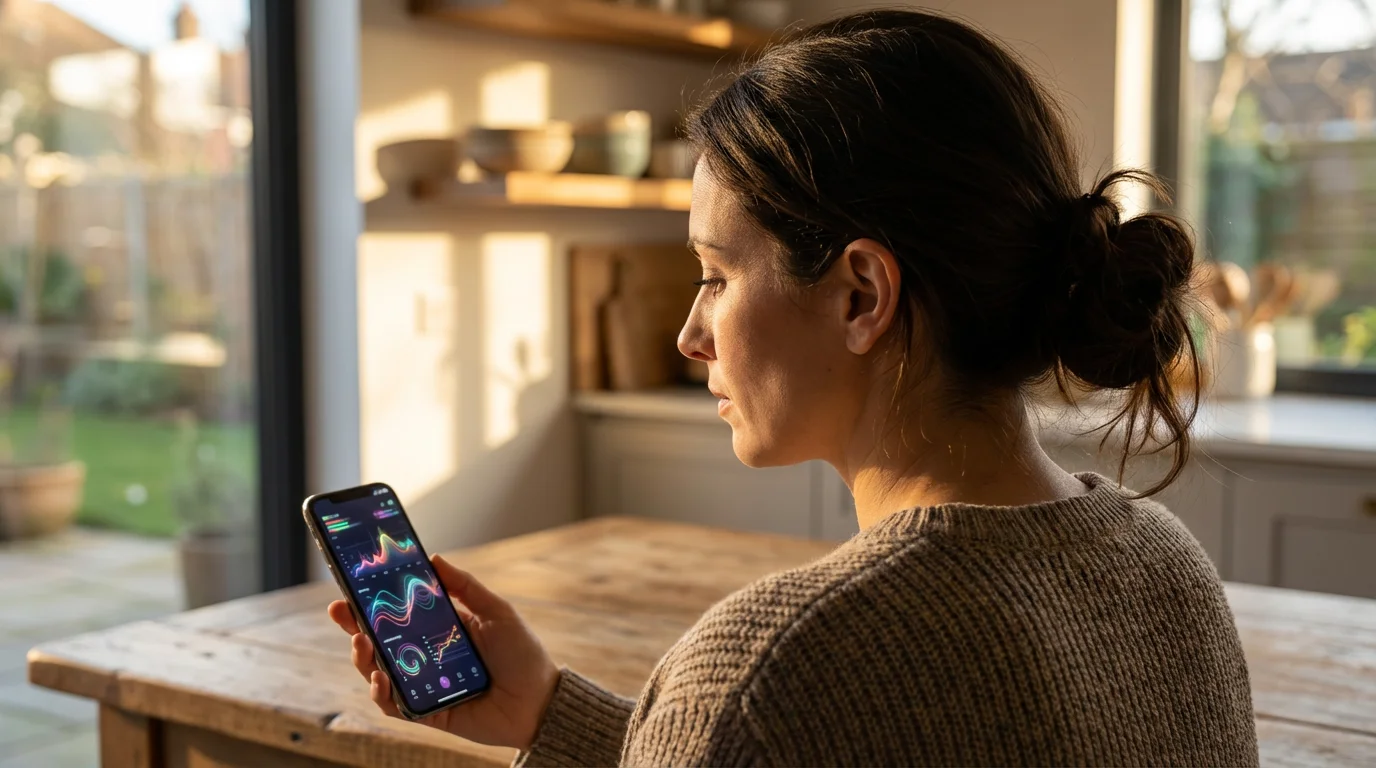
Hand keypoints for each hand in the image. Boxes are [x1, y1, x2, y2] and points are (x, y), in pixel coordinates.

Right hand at [327, 555, 559, 750]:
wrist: (540, 701)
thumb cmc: (522, 655)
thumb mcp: (497, 611)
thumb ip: (465, 586)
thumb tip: (433, 558)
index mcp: (441, 629)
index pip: (399, 613)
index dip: (373, 601)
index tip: (351, 585)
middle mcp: (427, 656)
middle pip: (380, 642)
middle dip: (354, 626)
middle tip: (340, 610)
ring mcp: (424, 685)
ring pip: (379, 672)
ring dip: (363, 658)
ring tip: (361, 642)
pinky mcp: (426, 712)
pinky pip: (395, 705)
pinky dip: (382, 693)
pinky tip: (380, 679)